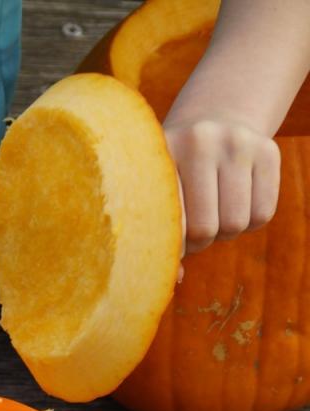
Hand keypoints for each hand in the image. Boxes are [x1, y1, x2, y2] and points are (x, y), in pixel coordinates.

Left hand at [164, 118, 280, 255]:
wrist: (218, 115)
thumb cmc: (179, 169)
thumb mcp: (162, 186)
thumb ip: (161, 231)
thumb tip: (176, 278)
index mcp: (163, 151)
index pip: (167, 220)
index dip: (169, 245)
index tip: (168, 250)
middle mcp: (200, 141)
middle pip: (204, 229)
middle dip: (199, 241)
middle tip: (195, 230)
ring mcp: (237, 143)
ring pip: (235, 225)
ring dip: (225, 232)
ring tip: (216, 213)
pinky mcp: (268, 150)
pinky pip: (262, 215)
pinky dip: (250, 221)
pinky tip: (237, 201)